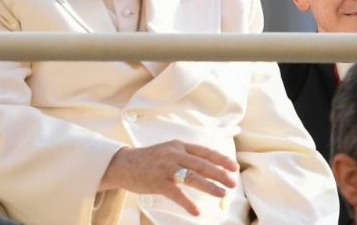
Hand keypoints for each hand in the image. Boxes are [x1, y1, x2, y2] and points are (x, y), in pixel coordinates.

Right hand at [98, 140, 237, 215]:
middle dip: (219, 174)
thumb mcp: (168, 151)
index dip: (220, 159)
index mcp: (179, 146)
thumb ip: (185, 155)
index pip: (204, 152)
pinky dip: (187, 202)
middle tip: (232, 183)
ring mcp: (166, 168)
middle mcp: (174, 154)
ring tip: (221, 194)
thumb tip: (208, 165)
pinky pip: (176, 193)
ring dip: (209, 186)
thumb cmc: (148, 159)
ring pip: (192, 177)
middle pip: (202, 164)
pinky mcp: (157, 182)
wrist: (123, 163)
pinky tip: (196, 211)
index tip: (233, 167)